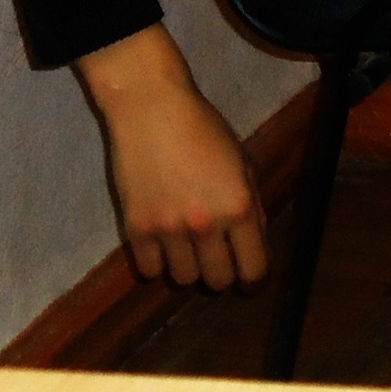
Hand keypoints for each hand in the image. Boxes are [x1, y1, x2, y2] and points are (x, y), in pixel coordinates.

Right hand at [74, 24, 268, 289]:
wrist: (152, 110)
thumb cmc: (203, 129)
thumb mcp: (242, 162)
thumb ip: (251, 205)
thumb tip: (253, 243)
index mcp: (239, 206)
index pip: (254, 270)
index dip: (252, 276)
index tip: (246, 274)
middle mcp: (207, 224)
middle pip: (217, 281)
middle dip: (220, 273)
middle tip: (214, 257)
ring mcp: (169, 230)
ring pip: (183, 279)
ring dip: (187, 267)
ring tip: (185, 244)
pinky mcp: (136, 230)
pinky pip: (149, 271)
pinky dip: (156, 262)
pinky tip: (160, 242)